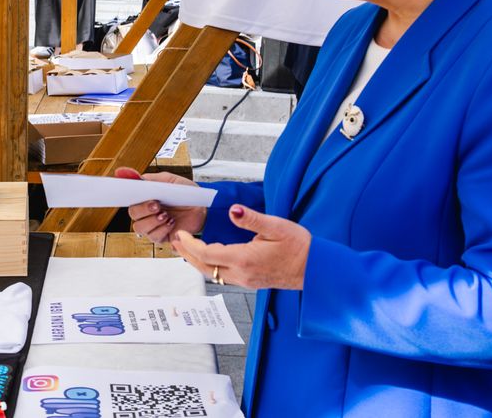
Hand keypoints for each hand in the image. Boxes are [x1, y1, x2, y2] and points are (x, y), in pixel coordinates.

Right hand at [118, 168, 207, 242]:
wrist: (203, 208)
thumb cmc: (186, 194)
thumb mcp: (169, 181)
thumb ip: (149, 178)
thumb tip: (126, 173)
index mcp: (146, 198)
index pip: (129, 198)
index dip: (126, 195)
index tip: (131, 191)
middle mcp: (146, 213)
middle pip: (132, 214)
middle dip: (143, 209)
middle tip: (156, 205)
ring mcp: (153, 226)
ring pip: (140, 227)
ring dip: (153, 221)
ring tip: (166, 215)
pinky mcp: (162, 237)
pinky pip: (154, 237)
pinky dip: (162, 229)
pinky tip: (171, 223)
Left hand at [171, 205, 310, 290]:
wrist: (316, 270)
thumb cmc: (299, 247)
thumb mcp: (276, 226)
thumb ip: (251, 219)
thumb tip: (233, 210)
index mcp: (244, 259)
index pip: (207, 253)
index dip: (190, 244)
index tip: (181, 234)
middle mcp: (242, 274)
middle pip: (205, 267)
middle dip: (187, 254)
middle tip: (175, 242)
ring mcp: (246, 280)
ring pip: (213, 274)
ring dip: (197, 261)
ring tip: (186, 249)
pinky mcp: (251, 282)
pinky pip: (223, 277)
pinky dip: (210, 266)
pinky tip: (209, 257)